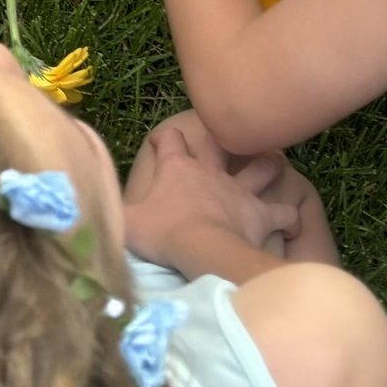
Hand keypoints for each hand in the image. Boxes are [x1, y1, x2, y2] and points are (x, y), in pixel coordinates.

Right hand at [123, 112, 299, 269]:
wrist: (201, 249)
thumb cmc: (162, 233)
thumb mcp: (126, 221)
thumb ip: (112, 210)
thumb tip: (92, 204)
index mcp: (178, 169)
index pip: (170, 140)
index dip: (165, 138)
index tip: (161, 140)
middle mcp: (211, 172)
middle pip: (222, 144)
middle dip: (227, 138)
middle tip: (232, 137)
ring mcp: (239, 191)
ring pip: (261, 168)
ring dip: (269, 164)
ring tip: (276, 162)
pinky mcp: (260, 214)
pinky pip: (283, 213)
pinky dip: (290, 216)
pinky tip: (294, 221)